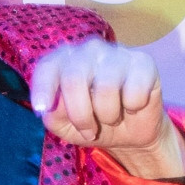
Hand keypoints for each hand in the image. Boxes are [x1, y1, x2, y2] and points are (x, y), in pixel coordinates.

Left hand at [28, 38, 184, 180]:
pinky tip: (133, 105)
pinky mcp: (143, 62)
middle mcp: (89, 51)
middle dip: (80, 115)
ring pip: (106, 87)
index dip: (43, 88)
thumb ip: (54, 114)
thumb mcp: (65, 126)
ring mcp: (117, 53)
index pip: (48, 67)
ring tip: (112, 118)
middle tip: (88, 131)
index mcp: (65, 61)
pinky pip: (134, 91)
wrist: (130, 133)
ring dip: (108, 115)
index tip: (41, 109)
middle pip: (74, 79)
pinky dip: (133, 107)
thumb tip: (52, 105)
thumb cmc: (92, 123)